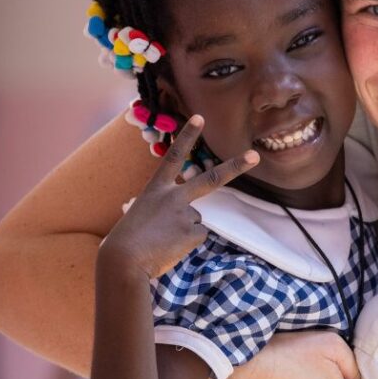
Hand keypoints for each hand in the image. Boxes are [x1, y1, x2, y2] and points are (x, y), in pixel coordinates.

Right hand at [99, 115, 258, 278]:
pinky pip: (197, 237)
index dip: (187, 136)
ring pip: (196, 221)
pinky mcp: (193, 232)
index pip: (173, 156)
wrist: (123, 260)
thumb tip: (193, 221)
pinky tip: (170, 247)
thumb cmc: (127, 241)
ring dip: (182, 232)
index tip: (200, 117)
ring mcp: (186, 213)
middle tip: (254, 156)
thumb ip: (166, 210)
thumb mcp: (143, 215)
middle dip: (235, 167)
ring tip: (162, 240)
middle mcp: (174, 196)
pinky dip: (185, 244)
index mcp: (155, 189)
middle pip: (211, 179)